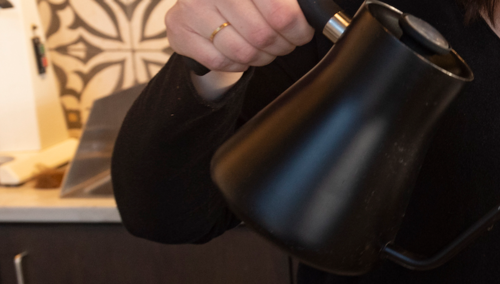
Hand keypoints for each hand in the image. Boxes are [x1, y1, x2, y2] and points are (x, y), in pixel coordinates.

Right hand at [165, 0, 314, 72]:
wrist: (206, 3)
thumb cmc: (249, 0)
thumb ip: (296, 3)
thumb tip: (320, 15)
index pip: (281, 14)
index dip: (299, 30)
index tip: (301, 33)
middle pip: (263, 36)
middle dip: (281, 46)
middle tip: (283, 42)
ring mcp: (191, 7)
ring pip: (244, 52)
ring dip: (261, 57)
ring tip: (262, 47)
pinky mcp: (179, 30)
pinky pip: (221, 61)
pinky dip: (237, 63)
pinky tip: (239, 49)